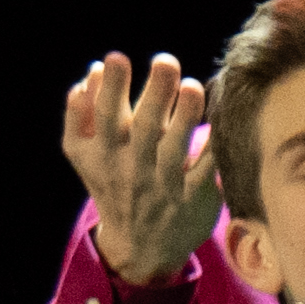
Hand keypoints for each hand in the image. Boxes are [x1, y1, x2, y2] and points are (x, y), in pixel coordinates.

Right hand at [57, 53, 225, 285]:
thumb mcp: (84, 155)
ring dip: (185, 115)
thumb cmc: (113, 183)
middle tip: (166, 61)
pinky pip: (206, 169)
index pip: (103, 115)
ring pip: (174, 146)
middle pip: (142, 126)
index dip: (109, 87)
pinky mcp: (193, 197)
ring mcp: (164, 183)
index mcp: (103, 153)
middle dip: (154, 92)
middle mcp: (132, 167)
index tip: (115, 57)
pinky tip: (222, 120)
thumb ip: (82, 113)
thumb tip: (92, 70)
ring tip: (193, 86)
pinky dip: (214, 147)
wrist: (138, 246)